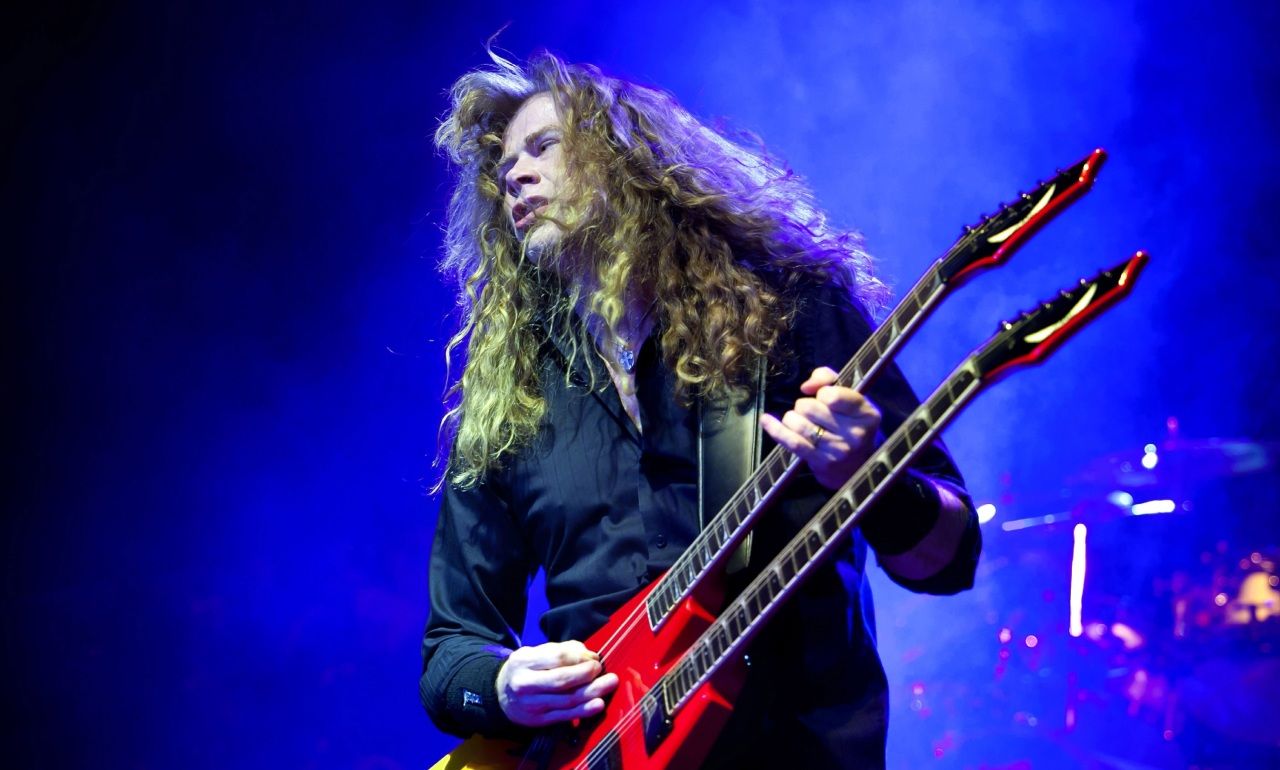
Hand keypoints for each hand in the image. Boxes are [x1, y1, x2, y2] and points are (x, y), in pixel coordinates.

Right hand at [496, 640, 619, 726]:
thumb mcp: (536, 653)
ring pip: (567, 699)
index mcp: (524, 661)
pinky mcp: (538, 720)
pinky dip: (584, 710)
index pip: (557, 657)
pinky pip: (565, 715)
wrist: (500, 694)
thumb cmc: (526, 670)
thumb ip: (562, 650)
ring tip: (609, 683)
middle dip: (586, 674)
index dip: (579, 657)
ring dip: (592, 692)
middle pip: (562, 679)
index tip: (594, 657)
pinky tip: (598, 704)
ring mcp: (531, 704)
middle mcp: (525, 683)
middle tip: (601, 669)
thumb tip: (589, 655)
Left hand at [761, 366, 879, 489]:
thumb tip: (807, 386)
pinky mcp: (821, 463)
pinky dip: (776, 429)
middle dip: (805, 405)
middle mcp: (855, 434)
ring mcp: (838, 450)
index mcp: (866, 414)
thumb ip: (829, 379)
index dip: (822, 392)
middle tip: (812, 412)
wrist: (857, 466)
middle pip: (811, 407)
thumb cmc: (849, 424)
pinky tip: (766, 420)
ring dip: (792, 418)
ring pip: (799, 424)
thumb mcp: (849, 399)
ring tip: (800, 421)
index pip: (834, 396)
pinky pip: (792, 442)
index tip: (823, 396)